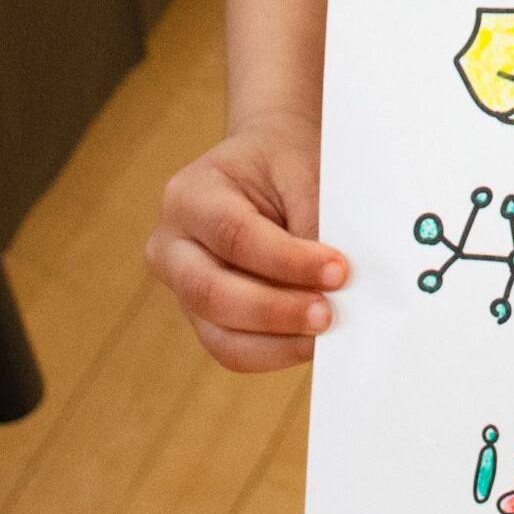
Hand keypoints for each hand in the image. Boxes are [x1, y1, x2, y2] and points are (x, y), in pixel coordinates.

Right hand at [147, 110, 346, 371]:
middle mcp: (173, 247)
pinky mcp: (207, 320)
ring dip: (281, 343)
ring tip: (328, 333)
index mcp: (188, 196)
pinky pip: (238, 351)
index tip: (339, 270)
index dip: (288, 261)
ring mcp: (185, 289)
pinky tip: (314, 340)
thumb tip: (339, 285)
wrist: (272, 162)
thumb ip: (315, 223)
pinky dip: (280, 351)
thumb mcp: (302, 171)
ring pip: (222, 337)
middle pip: (213, 294)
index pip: (235, 236)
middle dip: (276, 311)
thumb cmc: (287, 161)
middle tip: (330, 314)